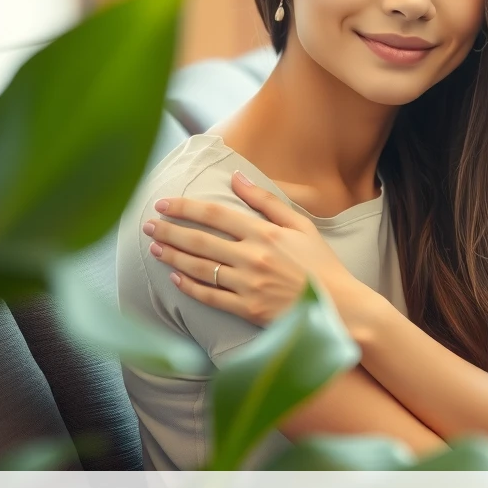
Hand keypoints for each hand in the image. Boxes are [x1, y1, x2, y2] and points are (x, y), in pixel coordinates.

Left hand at [142, 171, 356, 325]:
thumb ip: (267, 201)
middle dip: (170, 231)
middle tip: (149, 225)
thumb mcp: (302, 226)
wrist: (339, 307)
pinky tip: (176, 277)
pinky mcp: (247, 309)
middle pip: (200, 240)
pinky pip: (210, 297)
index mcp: (266, 233)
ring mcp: (248, 285)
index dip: (185, 207)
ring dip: (174, 256)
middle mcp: (253, 257)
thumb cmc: (322, 264)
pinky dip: (190, 287)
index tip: (164, 203)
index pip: (216, 215)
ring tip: (156, 248)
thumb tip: (238, 178)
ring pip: (200, 268)